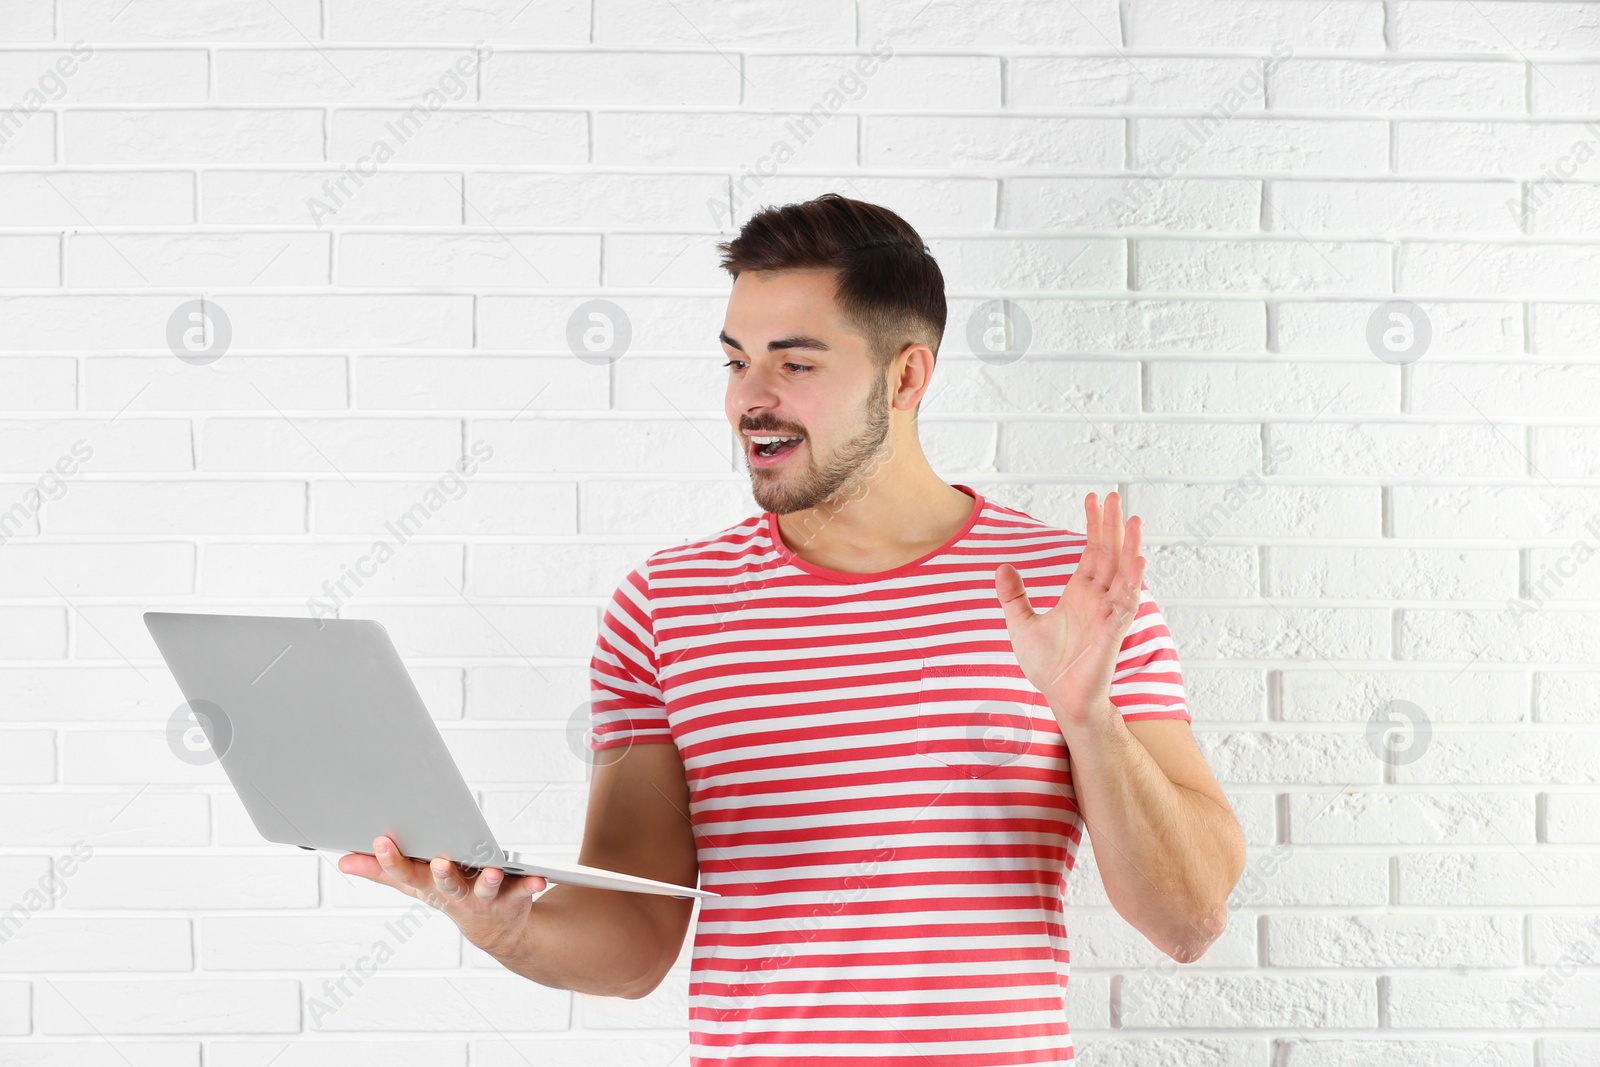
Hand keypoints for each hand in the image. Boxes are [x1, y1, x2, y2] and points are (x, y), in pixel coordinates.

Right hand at [338, 835, 548, 958]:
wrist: (497, 932)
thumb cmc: (451, 897)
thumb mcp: (415, 886)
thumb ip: (381, 871)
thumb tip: (343, 860)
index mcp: (429, 887)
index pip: (405, 874)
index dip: (391, 859)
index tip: (381, 839)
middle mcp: (456, 895)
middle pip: (445, 884)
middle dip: (441, 874)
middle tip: (438, 862)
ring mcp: (485, 898)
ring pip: (485, 889)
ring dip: (488, 881)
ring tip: (491, 870)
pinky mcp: (514, 895)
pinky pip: (524, 889)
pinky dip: (530, 884)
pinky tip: (539, 878)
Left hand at [995, 490, 1146, 725]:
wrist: (1059, 698)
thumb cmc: (1047, 665)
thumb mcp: (1020, 623)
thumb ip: (1013, 595)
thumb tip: (1002, 567)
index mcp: (1079, 592)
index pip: (1091, 551)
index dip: (1094, 525)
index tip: (1094, 498)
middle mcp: (1098, 598)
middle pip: (1110, 554)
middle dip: (1112, 526)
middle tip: (1117, 495)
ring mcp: (1108, 614)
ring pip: (1124, 574)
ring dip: (1130, 548)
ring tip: (1134, 521)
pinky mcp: (1112, 634)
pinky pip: (1126, 604)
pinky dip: (1133, 583)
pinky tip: (1138, 563)